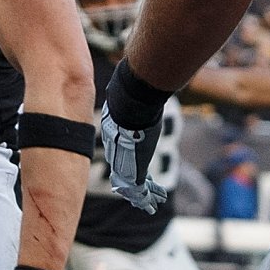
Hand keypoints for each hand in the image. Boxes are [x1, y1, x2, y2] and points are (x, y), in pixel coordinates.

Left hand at [98, 63, 168, 212]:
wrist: (128, 104)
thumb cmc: (129, 96)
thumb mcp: (129, 92)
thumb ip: (132, 86)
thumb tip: (136, 64)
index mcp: (116, 137)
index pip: (119, 153)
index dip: (122, 163)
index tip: (122, 169)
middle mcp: (118, 151)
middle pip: (121, 173)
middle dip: (127, 184)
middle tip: (131, 193)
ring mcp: (124, 162)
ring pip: (131, 186)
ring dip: (142, 196)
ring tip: (148, 205)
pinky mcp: (134, 172)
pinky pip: (140, 191)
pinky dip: (146, 200)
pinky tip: (152, 205)